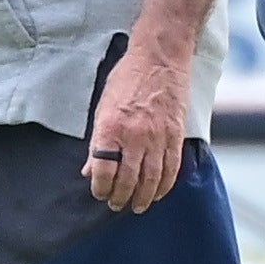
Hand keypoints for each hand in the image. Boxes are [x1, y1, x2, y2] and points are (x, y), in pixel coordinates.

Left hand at [82, 45, 190, 212]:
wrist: (159, 58)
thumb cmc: (127, 79)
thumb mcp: (102, 107)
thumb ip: (97, 142)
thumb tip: (89, 170)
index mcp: (111, 127)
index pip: (103, 170)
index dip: (101, 188)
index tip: (100, 193)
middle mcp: (134, 135)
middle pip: (127, 179)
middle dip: (120, 197)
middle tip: (116, 205)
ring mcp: (157, 136)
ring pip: (152, 179)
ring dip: (144, 197)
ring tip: (137, 205)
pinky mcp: (175, 134)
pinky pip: (172, 168)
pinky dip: (165, 185)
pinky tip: (159, 193)